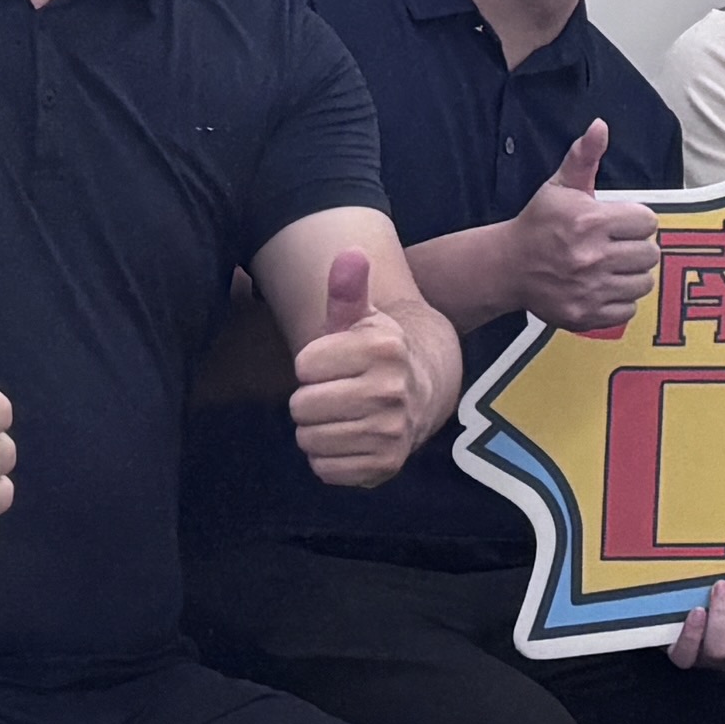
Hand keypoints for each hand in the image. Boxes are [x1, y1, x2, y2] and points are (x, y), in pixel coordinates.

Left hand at [290, 247, 419, 485]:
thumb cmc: (374, 354)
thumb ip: (348, 289)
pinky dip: (329, 459)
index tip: (333, 363)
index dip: (311, 365)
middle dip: (309, 401)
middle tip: (334, 393)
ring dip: (316, 431)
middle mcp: (392, 390)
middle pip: (301, 406)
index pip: (303, 365)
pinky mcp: (386, 465)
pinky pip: (325, 469)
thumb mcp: (361, 319)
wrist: (423, 394)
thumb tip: (349, 253)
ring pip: (309, 440)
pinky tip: (349, 440)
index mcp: (384, 347)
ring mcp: (391, 430)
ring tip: (341, 417)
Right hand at [506, 122, 655, 335]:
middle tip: (618, 246)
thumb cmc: (539, 223)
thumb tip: (600, 125)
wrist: (506, 267)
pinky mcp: (585, 315)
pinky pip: (628, 310)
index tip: (620, 223)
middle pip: (650, 254)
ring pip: (643, 283)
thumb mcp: (559, 186)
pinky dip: (621, 301)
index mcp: (590, 221)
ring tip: (613, 267)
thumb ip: (584, 157)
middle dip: (637, 247)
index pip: (648, 222)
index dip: (636, 221)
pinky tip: (604, 287)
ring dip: (632, 275)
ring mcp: (589, 289)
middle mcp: (591, 256)